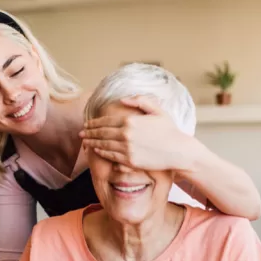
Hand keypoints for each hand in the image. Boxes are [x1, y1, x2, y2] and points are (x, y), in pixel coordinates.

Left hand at [80, 95, 196, 171]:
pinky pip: (111, 157)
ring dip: (92, 143)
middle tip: (81, 133)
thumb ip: (140, 101)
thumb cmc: (169, 130)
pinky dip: (101, 153)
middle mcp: (126, 135)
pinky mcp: (130, 161)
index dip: (94, 123)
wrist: (179, 151)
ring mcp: (127, 149)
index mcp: (130, 121)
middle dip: (89, 133)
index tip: (87, 124)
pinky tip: (96, 151)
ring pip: (104, 146)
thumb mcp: (157, 110)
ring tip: (85, 142)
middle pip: (101, 134)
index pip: (106, 121)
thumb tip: (123, 99)